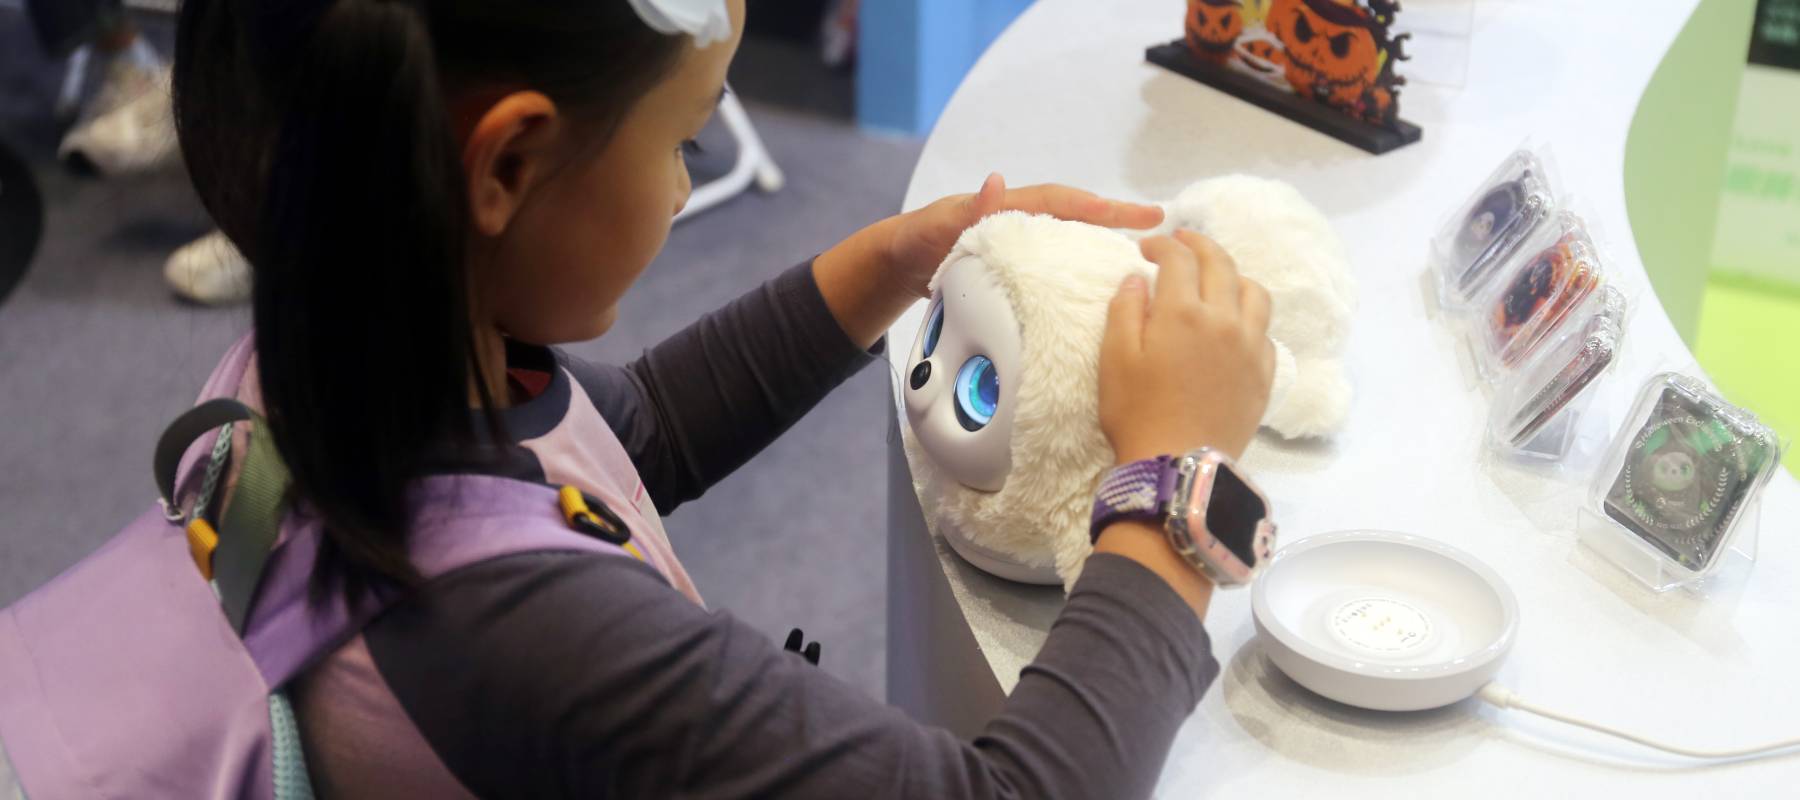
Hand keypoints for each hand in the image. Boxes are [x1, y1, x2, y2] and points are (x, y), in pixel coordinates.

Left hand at [882, 173, 1164, 298]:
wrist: (895, 265)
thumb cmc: (914, 241)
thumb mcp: (937, 226)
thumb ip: (967, 210)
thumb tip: (995, 180)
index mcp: (1009, 208)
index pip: (1063, 203)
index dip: (1102, 207)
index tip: (1140, 216)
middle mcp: (1021, 222)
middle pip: (1077, 219)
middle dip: (1117, 222)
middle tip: (1160, 232)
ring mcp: (1019, 245)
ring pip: (1069, 240)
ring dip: (1103, 246)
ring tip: (1141, 261)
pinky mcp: (1013, 268)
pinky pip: (1053, 265)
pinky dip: (1078, 270)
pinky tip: (1097, 291)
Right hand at [1099, 230, 1275, 463]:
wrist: (1178, 466)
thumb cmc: (1136, 413)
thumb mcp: (1114, 359)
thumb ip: (1124, 310)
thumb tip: (1138, 278)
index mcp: (1183, 312)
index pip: (1178, 258)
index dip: (1162, 245)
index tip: (1146, 249)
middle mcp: (1224, 320)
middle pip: (1221, 264)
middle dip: (1200, 245)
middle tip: (1183, 241)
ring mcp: (1251, 347)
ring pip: (1254, 293)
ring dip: (1234, 275)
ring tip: (1217, 278)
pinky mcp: (1264, 374)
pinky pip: (1265, 331)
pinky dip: (1249, 317)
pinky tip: (1235, 325)